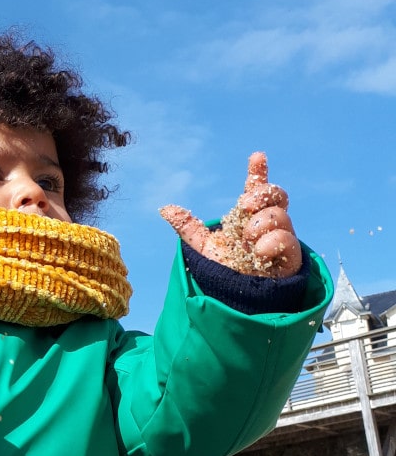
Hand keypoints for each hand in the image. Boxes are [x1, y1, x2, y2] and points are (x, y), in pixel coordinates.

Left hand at [160, 152, 301, 277]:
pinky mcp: (290, 257)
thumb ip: (188, 227)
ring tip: (248, 240)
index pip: (256, 188)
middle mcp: (267, 223)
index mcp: (248, 216)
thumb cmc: (226, 269)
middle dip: (261, 195)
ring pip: (280, 216)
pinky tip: (259, 252)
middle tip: (244, 206)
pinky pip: (287, 240)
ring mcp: (281, 238)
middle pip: (276, 195)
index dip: (258, 172)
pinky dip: (271, 243)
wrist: (237, 297)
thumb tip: (165, 208)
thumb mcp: (203, 247)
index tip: (257, 157)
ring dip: (260, 225)